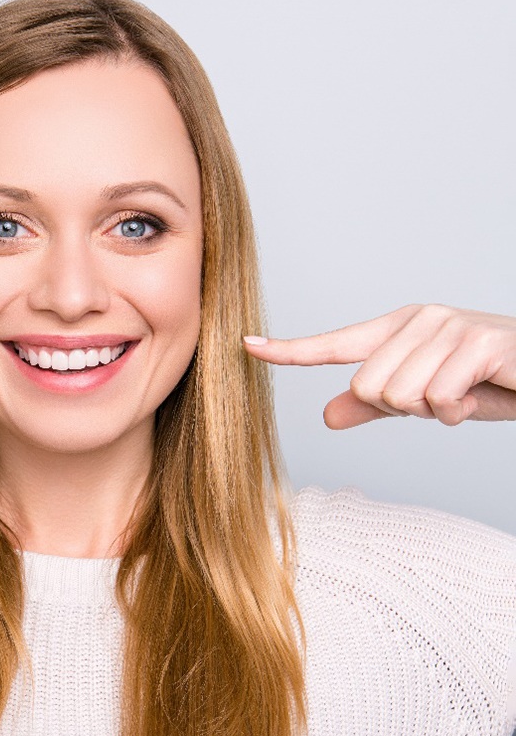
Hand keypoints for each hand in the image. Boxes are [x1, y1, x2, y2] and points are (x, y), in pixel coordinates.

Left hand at [243, 304, 515, 429]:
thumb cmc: (486, 384)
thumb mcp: (424, 401)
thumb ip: (375, 407)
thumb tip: (326, 415)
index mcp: (397, 331)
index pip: (333, 344)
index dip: (289, 350)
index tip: (247, 345)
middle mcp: (417, 321)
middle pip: (367, 387)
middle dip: (404, 408)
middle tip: (442, 398)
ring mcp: (447, 326)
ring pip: (400, 394)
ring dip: (435, 411)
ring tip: (463, 394)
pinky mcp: (477, 342)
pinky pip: (438, 396)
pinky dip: (458, 411)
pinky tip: (480, 394)